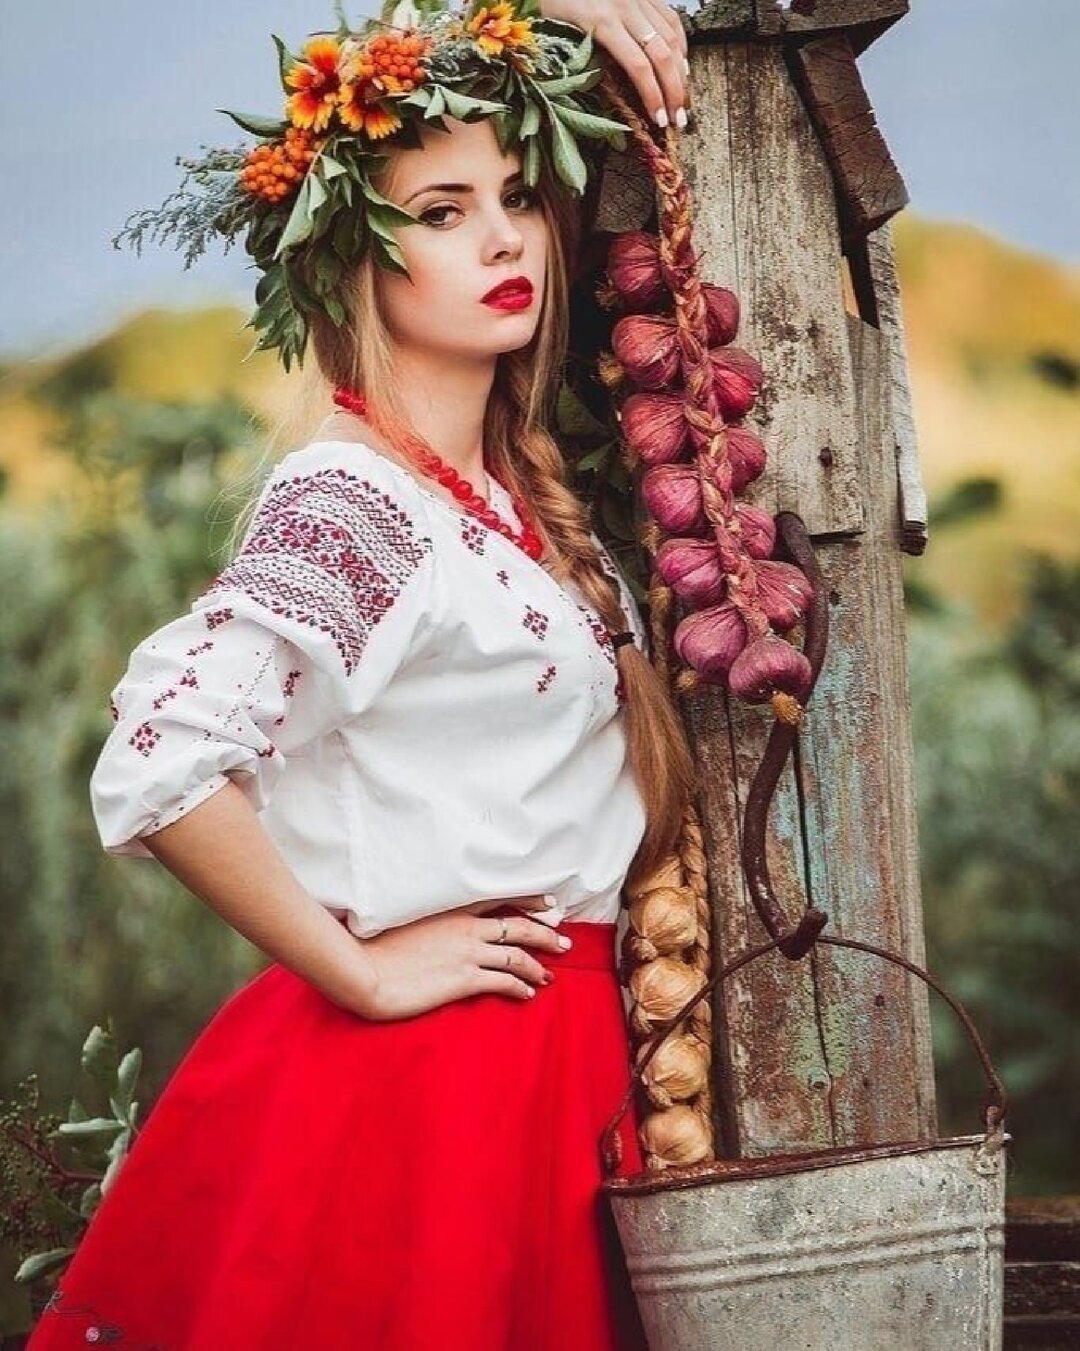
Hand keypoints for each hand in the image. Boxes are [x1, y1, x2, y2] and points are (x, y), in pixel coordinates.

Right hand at [346, 893, 571, 1020]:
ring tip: (549, 975)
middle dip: (545, 934)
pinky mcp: (464, 979)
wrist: (364, 971)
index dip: (529, 900)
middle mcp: (465, 927)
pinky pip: (503, 981)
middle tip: (564, 941)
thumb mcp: (406, 922)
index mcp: (451, 909)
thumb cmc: (375, 948)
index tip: (549, 903)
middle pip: (518, 926)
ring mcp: (467, 952)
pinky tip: (527, 994)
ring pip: (517, 955)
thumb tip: (440, 926)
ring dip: (537, 965)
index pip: (501, 898)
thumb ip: (431, 921)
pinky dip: (520, 986)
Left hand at [538, 0, 690, 128]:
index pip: (638, 66)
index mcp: (601, 20)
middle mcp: (626, 7)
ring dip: (682, 72)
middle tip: (679, 119)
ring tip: (683, 100)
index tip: (659, 120)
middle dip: (674, 91)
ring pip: (672, 38)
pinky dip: (681, 44)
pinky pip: (671, 19)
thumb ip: (575, 54)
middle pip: (662, 55)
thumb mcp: (554, 26)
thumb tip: (597, 91)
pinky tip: (682, 65)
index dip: (652, 96)